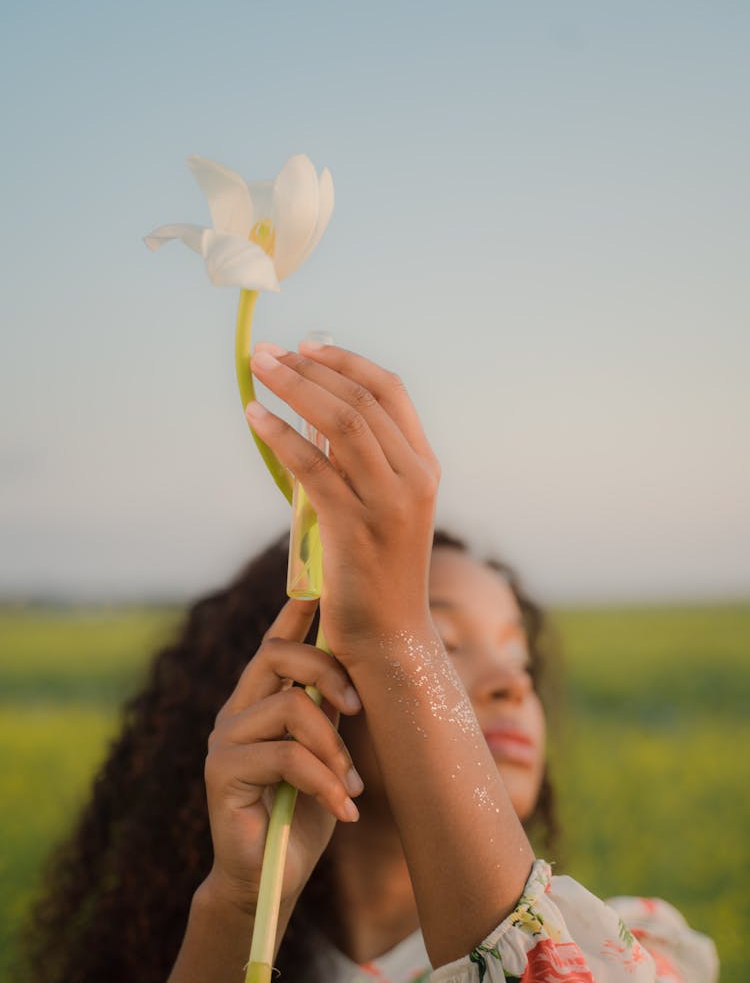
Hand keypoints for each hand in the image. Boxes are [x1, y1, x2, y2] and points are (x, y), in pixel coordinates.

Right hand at [203, 598, 363, 915]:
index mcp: (260, 701)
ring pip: (291, 707)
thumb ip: (331, 714)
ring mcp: (224, 738)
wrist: (269, 880)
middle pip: (279, 655)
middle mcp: (236, 710)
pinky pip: (286, 756)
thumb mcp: (327, 755)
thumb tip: (360, 672)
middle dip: (329, 671)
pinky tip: (343, 811)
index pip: (274, 643)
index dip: (294, 612)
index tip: (318, 583)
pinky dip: (325, 782)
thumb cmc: (302, 815)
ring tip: (351, 786)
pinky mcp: (221, 770)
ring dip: (334, 747)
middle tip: (360, 709)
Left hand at [246, 342, 440, 666]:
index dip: (348, 362)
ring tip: (257, 369)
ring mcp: (389, 503)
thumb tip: (310, 418)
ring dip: (294, 388)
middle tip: (266, 352)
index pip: (390, 393)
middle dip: (309, 368)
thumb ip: (359, 465)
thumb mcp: (379, 509)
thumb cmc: (375, 573)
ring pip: (341, 423)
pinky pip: (313, 467)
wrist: (388, 636)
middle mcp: (415, 478)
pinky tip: (254, 418)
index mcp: (424, 468)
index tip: (308, 346)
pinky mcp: (356, 527)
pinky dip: (281, 436)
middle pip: (361, 401)